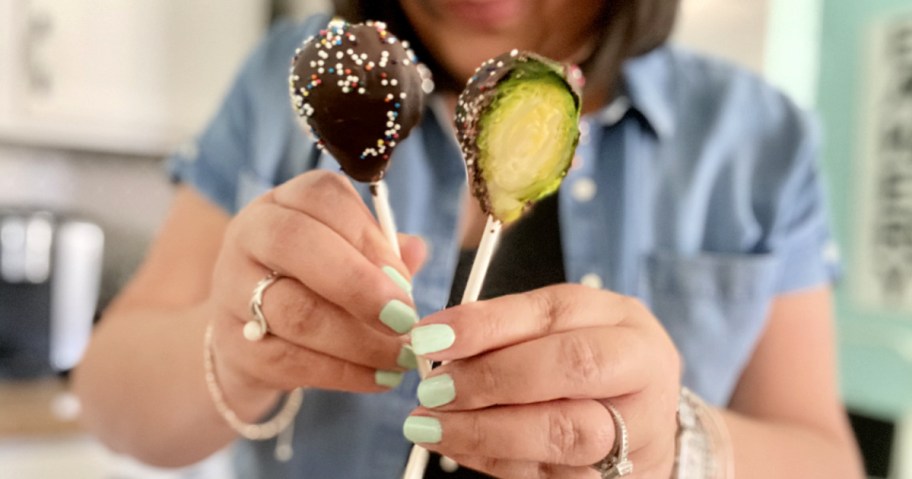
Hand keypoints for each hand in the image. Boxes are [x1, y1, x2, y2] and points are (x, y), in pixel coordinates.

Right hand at [204, 171, 426, 415]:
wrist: (252, 338)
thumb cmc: (315, 285)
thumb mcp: (347, 256)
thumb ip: (382, 251)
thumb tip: (417, 250)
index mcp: (284, 202)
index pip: (322, 197)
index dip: (368, 236)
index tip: (404, 277)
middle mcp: (250, 236)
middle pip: (296, 243)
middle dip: (360, 284)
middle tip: (406, 318)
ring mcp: (233, 290)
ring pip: (296, 310)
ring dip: (360, 339)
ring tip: (403, 356)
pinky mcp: (234, 346)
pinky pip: (293, 359)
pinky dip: (345, 373)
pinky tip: (381, 378)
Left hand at [405, 284, 680, 477]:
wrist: (643, 424)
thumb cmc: (590, 364)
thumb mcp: (559, 330)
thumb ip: (508, 330)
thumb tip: (437, 340)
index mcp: (622, 320)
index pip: (554, 311)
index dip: (487, 324)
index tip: (430, 337)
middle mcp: (640, 370)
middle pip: (570, 366)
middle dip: (491, 377)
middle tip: (433, 389)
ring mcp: (637, 428)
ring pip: (565, 431)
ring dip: (486, 430)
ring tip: (433, 425)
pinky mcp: (618, 475)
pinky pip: (551, 474)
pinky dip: (496, 460)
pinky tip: (459, 446)